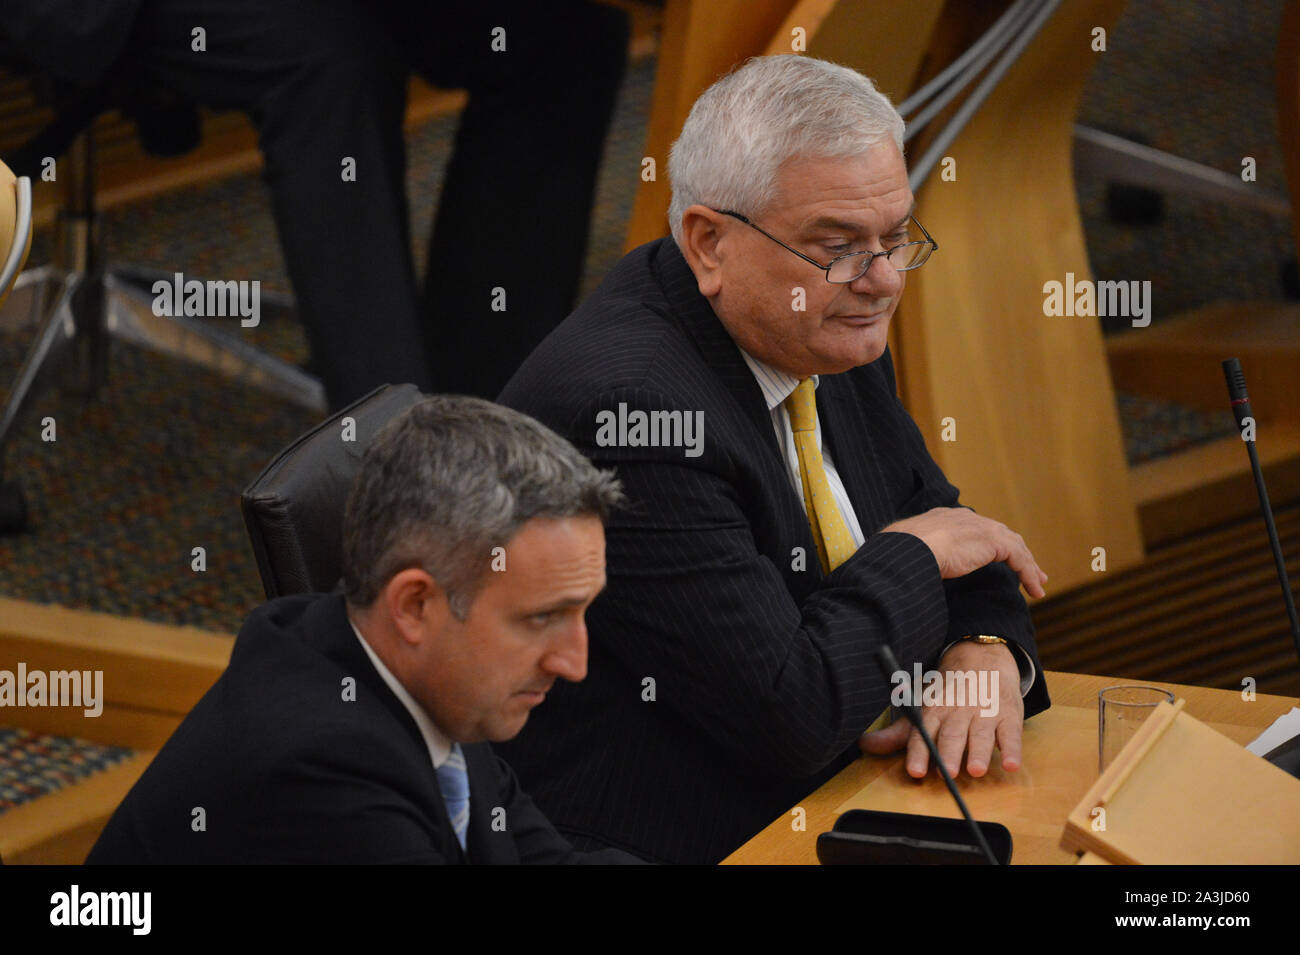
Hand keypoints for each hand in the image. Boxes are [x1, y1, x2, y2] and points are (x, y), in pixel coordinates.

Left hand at [858, 640, 1023, 777]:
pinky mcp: (1008, 715)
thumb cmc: (948, 693)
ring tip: (976, 770)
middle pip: (952, 735)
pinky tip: (1011, 764)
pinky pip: (1011, 734)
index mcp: (934, 710)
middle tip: (948, 773)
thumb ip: (897, 733)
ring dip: (979, 752)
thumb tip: (863, 745)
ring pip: (981, 734)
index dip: (918, 753)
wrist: (982, 657)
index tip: (914, 771)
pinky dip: (1011, 749)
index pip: (923, 733)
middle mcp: (958, 711)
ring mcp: (984, 712)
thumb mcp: (921, 709)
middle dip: (949, 754)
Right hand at [882, 507, 1047, 598]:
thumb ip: (922, 555)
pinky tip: (1033, 589)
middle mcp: (967, 518)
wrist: (911, 548)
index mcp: (946, 519)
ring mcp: (981, 527)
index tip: (997, 560)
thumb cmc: (903, 553)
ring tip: (1037, 584)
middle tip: (1029, 571)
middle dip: (1017, 553)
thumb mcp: (913, 552)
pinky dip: (1028, 573)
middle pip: (1001, 535)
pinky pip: (1018, 558)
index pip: (977, 530)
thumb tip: (916, 570)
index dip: (991, 546)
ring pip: (1014, 546)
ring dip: (1028, 566)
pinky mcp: (993, 541)